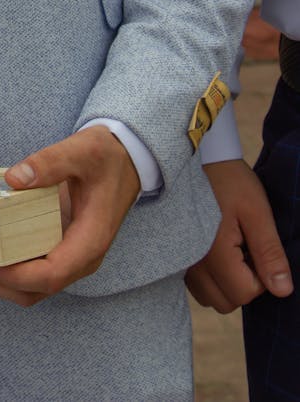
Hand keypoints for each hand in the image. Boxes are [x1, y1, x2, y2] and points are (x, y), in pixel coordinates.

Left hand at [0, 126, 139, 305]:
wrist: (125, 159)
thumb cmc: (107, 157)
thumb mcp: (83, 150)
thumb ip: (51, 162)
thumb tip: (14, 178)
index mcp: (89, 241)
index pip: (52, 274)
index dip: (18, 275)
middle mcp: (78, 257)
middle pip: (34, 290)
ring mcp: (67, 255)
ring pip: (28, 286)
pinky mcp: (56, 247)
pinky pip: (28, 268)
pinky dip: (1, 266)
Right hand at [185, 159, 293, 312]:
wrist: (195, 157)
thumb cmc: (229, 181)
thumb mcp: (257, 212)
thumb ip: (269, 253)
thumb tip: (283, 290)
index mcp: (214, 253)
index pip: (245, 293)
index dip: (261, 277)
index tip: (258, 246)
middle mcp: (192, 263)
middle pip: (226, 302)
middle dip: (243, 285)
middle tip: (246, 249)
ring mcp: (180, 260)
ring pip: (209, 296)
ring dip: (225, 283)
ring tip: (231, 249)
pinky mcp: (175, 255)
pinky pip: (195, 284)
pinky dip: (210, 276)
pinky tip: (216, 249)